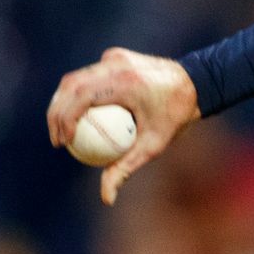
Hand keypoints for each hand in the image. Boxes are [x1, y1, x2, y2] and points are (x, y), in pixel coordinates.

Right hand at [46, 47, 200, 204]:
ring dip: (62, 103)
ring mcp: (115, 57)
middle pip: (71, 85)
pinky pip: (89, 76)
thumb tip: (106, 197)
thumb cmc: (177, 116)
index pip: (82, 96)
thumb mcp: (155, 145)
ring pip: (76, 78)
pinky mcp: (115, 56)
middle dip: (56, 113)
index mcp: (125, 81)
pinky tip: (76, 118)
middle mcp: (116, 64)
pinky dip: (77, 95)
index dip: (64, 119)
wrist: (198, 83)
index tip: (63, 143)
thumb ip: (127, 167)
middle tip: (57, 140)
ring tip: (61, 131)